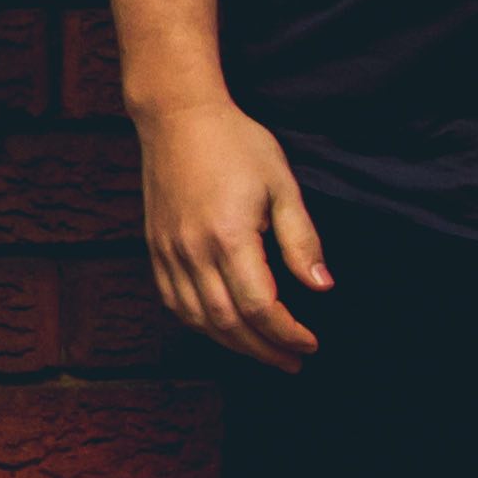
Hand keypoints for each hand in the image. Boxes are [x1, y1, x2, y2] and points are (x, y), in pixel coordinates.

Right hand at [138, 96, 327, 372]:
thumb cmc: (236, 144)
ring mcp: (169, 251)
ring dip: (233, 344)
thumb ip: (301, 240)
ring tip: (263, 351)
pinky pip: (174, 301)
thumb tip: (322, 287)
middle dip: (264, 350)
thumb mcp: (282, 185)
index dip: (287, 333)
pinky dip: (200, 324)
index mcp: (229, 236)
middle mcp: (193, 250)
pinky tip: (222, 327)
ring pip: (199, 319)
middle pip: (229, 323)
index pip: (260, 306)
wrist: (178, 116)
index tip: (310, 343)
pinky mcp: (156, 247)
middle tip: (293, 361)